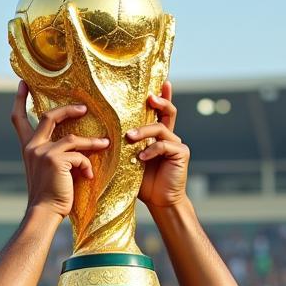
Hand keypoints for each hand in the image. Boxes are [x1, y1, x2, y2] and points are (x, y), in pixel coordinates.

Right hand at [10, 82, 108, 218]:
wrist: (45, 212)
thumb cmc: (50, 195)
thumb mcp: (48, 171)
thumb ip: (55, 155)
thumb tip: (76, 146)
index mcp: (28, 148)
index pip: (19, 119)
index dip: (21, 100)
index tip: (23, 84)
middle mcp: (32, 147)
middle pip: (49, 116)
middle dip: (68, 109)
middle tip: (83, 108)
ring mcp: (43, 152)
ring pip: (72, 138)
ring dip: (91, 142)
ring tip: (105, 144)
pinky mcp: (55, 160)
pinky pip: (79, 156)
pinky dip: (86, 165)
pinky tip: (89, 176)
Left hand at [133, 83, 188, 210]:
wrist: (160, 202)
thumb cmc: (144, 184)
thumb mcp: (130, 162)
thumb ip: (126, 149)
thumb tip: (105, 137)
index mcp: (159, 137)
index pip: (160, 113)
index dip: (162, 97)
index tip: (161, 82)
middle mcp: (170, 137)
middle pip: (167, 112)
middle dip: (159, 102)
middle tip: (148, 98)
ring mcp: (177, 145)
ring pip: (161, 128)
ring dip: (144, 131)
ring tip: (129, 137)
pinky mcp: (181, 153)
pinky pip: (164, 145)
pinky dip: (150, 150)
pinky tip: (140, 158)